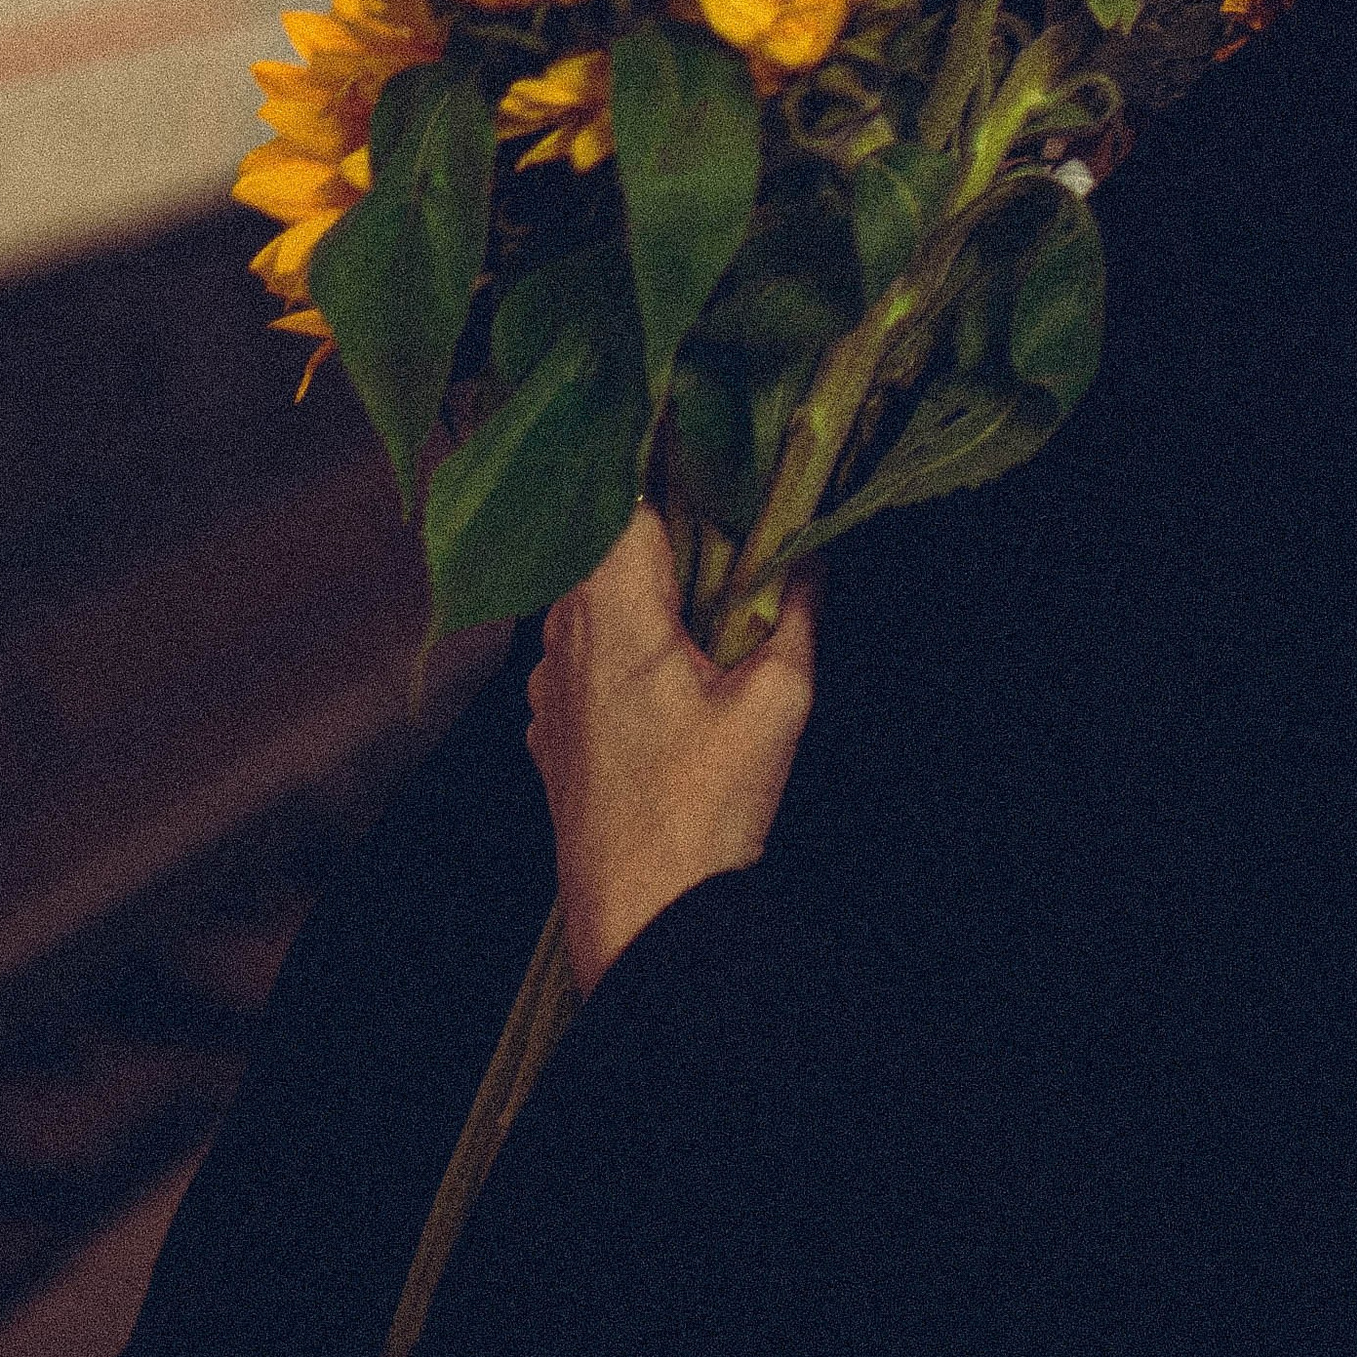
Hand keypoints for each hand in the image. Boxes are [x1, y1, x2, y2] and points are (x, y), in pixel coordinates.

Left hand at [526, 501, 821, 1001]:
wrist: (644, 920)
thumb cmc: (705, 807)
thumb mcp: (777, 699)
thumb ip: (795, 608)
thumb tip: (808, 553)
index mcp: (610, 605)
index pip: (624, 490)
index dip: (663, 454)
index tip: (703, 436)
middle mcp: (562, 632)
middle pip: (605, 539)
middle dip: (664, 522)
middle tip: (726, 517)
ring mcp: (548, 683)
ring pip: (591, 596)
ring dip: (641, 583)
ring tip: (707, 593)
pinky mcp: (552, 728)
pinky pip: (582, 650)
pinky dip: (621, 637)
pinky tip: (672, 664)